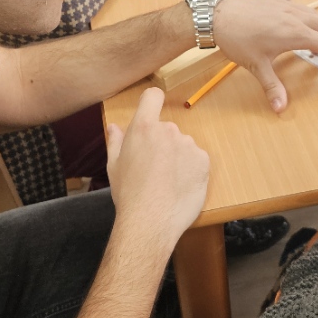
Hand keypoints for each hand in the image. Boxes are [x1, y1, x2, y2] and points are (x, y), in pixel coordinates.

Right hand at [106, 87, 209, 246]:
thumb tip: (113, 126)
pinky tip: (180, 186)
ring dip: (178, 157)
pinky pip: (197, 159)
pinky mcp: (203, 160)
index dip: (152, 102)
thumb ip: (116, 141)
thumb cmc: (128, 194)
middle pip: (167, 128)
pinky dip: (191, 169)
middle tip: (154, 168)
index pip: (153, 97)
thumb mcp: (114, 166)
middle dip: (162, 143)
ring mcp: (188, 144)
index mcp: (143, 128)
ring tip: (168, 182)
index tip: (152, 112)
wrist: (151, 220)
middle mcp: (168, 130)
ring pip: (183, 145)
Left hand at [213, 0, 317, 113]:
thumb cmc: (237, 39)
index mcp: (297, 33)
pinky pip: (297, 5)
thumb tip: (280, 108)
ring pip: (316, 14)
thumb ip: (272, 86)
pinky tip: (295, 21)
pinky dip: (304, 15)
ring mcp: (286, 5)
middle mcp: (297, 17)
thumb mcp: (256, 65)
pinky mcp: (275, 0)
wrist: (216, 15)